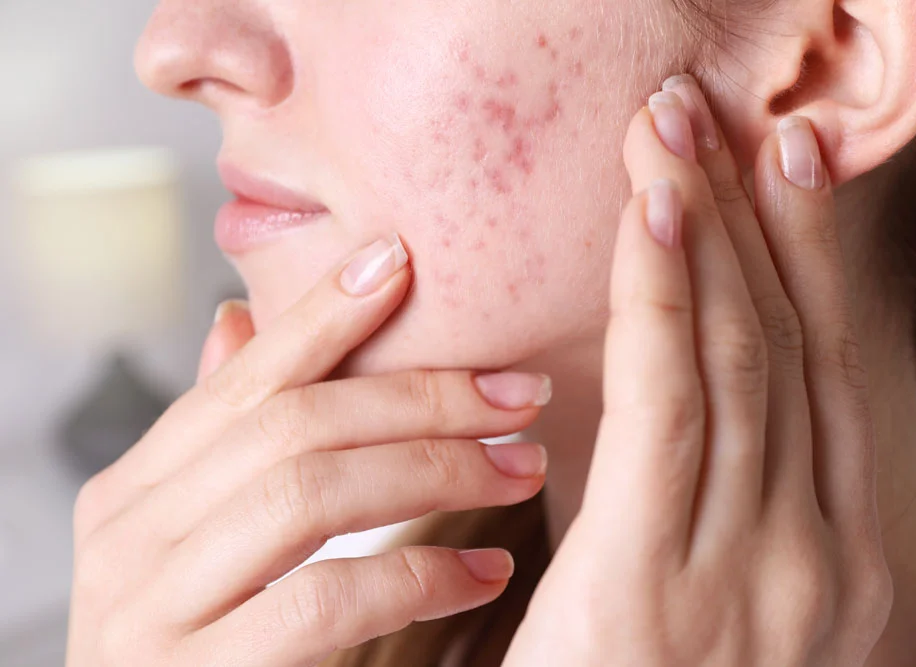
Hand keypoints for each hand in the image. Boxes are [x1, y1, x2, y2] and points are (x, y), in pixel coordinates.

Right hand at [67, 236, 550, 666]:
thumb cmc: (200, 647)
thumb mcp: (196, 536)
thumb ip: (221, 442)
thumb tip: (232, 321)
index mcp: (134, 490)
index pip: (244, 380)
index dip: (321, 315)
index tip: (401, 262)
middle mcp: (128, 535)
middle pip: (293, 426)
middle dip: (420, 398)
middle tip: (519, 394)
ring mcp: (150, 608)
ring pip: (308, 493)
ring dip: (434, 469)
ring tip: (521, 466)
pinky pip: (323, 600)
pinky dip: (418, 576)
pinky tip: (484, 573)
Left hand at [504, 76, 891, 665]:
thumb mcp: (703, 589)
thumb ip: (706, 495)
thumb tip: (679, 387)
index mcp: (832, 561)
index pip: (814, 370)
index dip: (801, 255)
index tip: (779, 161)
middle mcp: (814, 560)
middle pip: (782, 347)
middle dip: (750, 218)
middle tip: (711, 113)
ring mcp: (750, 576)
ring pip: (736, 361)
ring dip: (707, 233)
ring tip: (674, 135)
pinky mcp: (658, 586)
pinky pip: (665, 410)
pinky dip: (667, 303)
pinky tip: (655, 218)